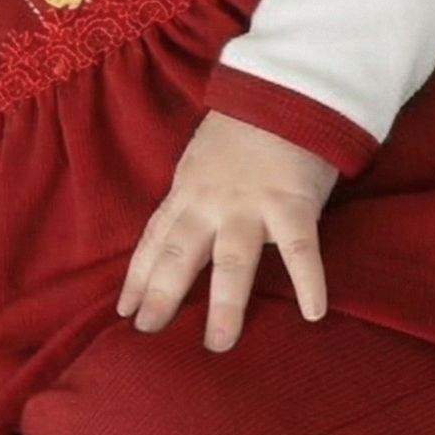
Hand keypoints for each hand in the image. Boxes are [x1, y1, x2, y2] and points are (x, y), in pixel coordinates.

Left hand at [117, 111, 338, 352]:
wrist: (285, 90)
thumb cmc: (245, 127)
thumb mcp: (202, 159)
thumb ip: (194, 195)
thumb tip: (184, 232)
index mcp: (188, 191)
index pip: (156, 239)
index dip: (137, 275)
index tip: (123, 310)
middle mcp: (211, 202)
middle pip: (181, 254)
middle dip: (162, 295)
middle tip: (146, 333)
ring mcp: (251, 204)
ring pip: (232, 260)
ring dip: (225, 304)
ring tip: (218, 344)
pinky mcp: (292, 202)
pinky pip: (300, 249)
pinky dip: (308, 281)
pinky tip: (312, 313)